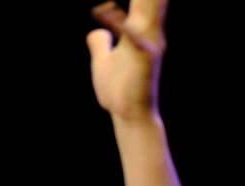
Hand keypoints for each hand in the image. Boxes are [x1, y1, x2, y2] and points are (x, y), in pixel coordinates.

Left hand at [87, 0, 164, 122]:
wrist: (128, 116)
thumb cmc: (119, 90)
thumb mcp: (102, 62)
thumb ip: (100, 44)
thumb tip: (95, 32)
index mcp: (138, 27)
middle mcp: (148, 30)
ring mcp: (147, 43)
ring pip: (150, 7)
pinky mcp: (142, 59)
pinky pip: (131, 36)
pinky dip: (118, 22)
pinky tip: (103, 9)